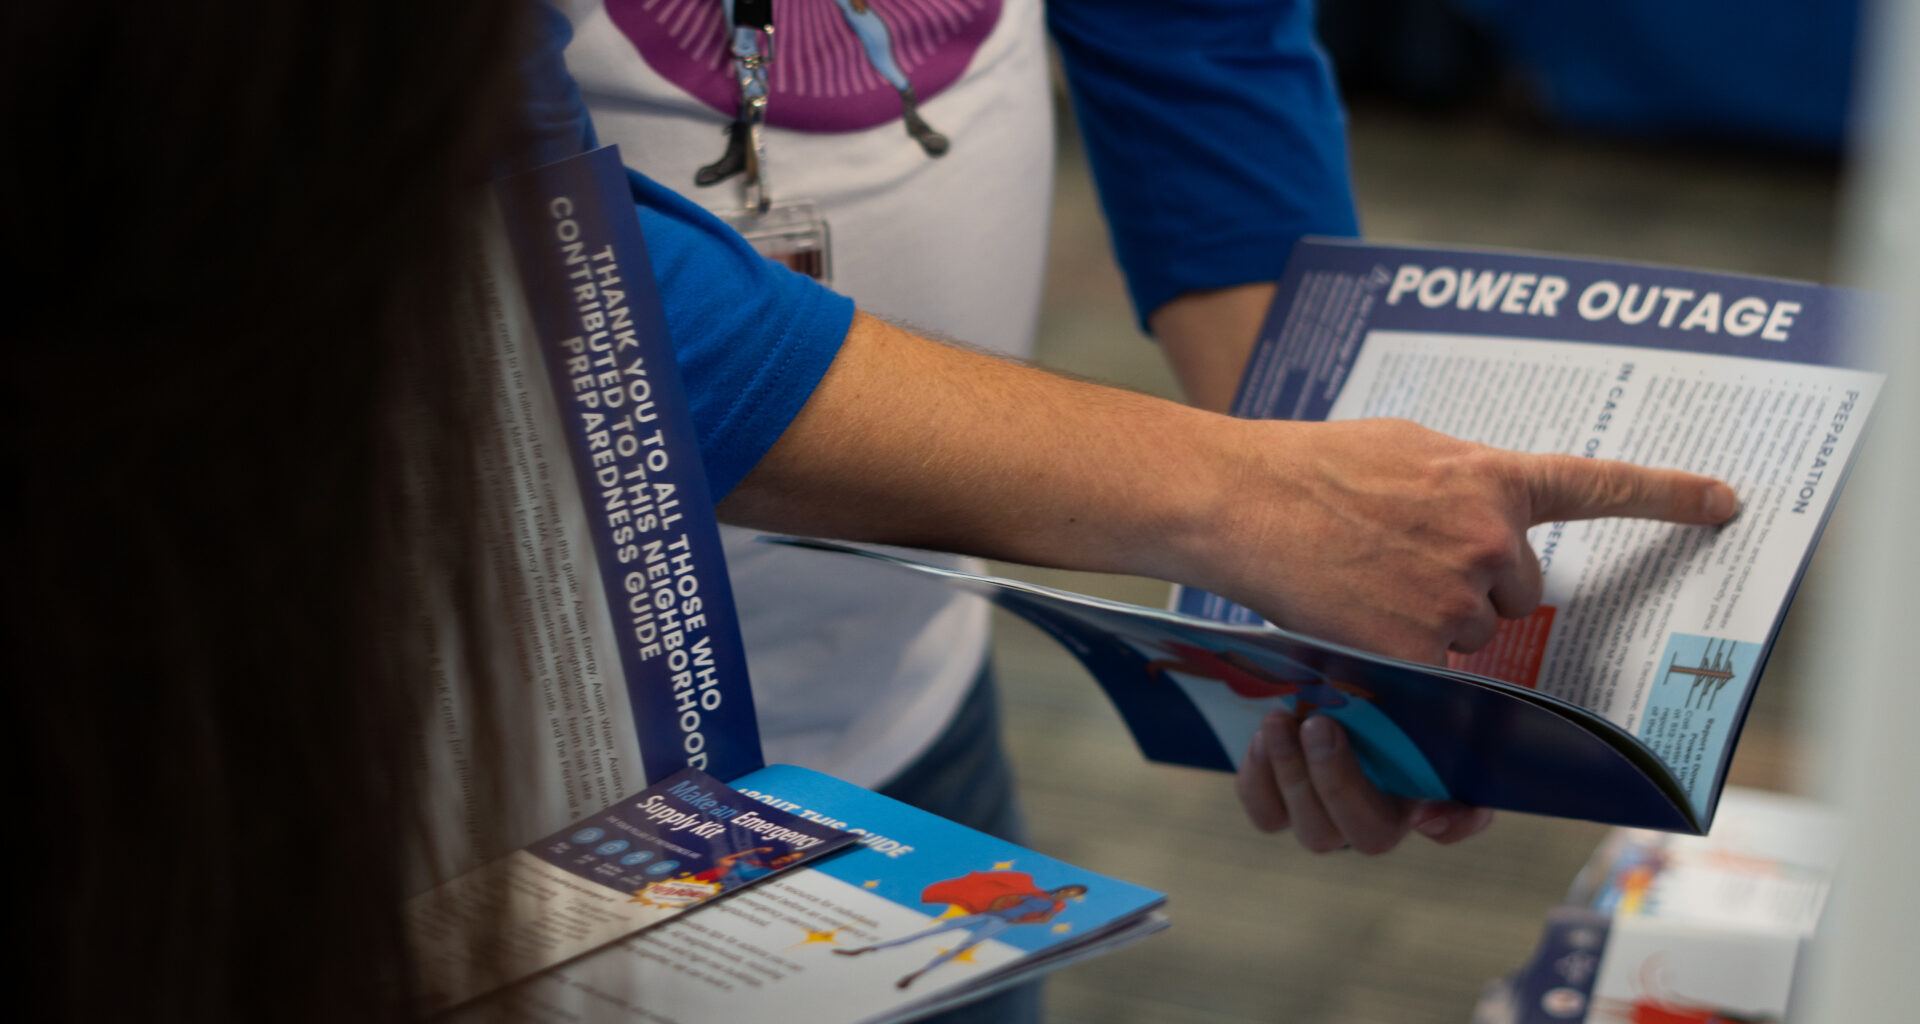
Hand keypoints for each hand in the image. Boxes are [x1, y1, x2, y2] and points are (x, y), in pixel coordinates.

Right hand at [1202, 417, 1732, 846]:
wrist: (1244, 500)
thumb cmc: (1311, 467)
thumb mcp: (1406, 448)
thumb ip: (1466, 480)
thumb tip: (1489, 507)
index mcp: (1491, 478)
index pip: (1600, 486)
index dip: (1669, 495)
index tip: (1725, 504)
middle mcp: (1491, 539)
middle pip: (1522, 590)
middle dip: (1478, 586)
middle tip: (1406, 562)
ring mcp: (1457, 597)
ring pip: (1476, 632)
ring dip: (1437, 621)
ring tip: (1369, 582)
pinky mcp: (1418, 645)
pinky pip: (1436, 665)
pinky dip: (1403, 651)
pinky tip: (1359, 613)